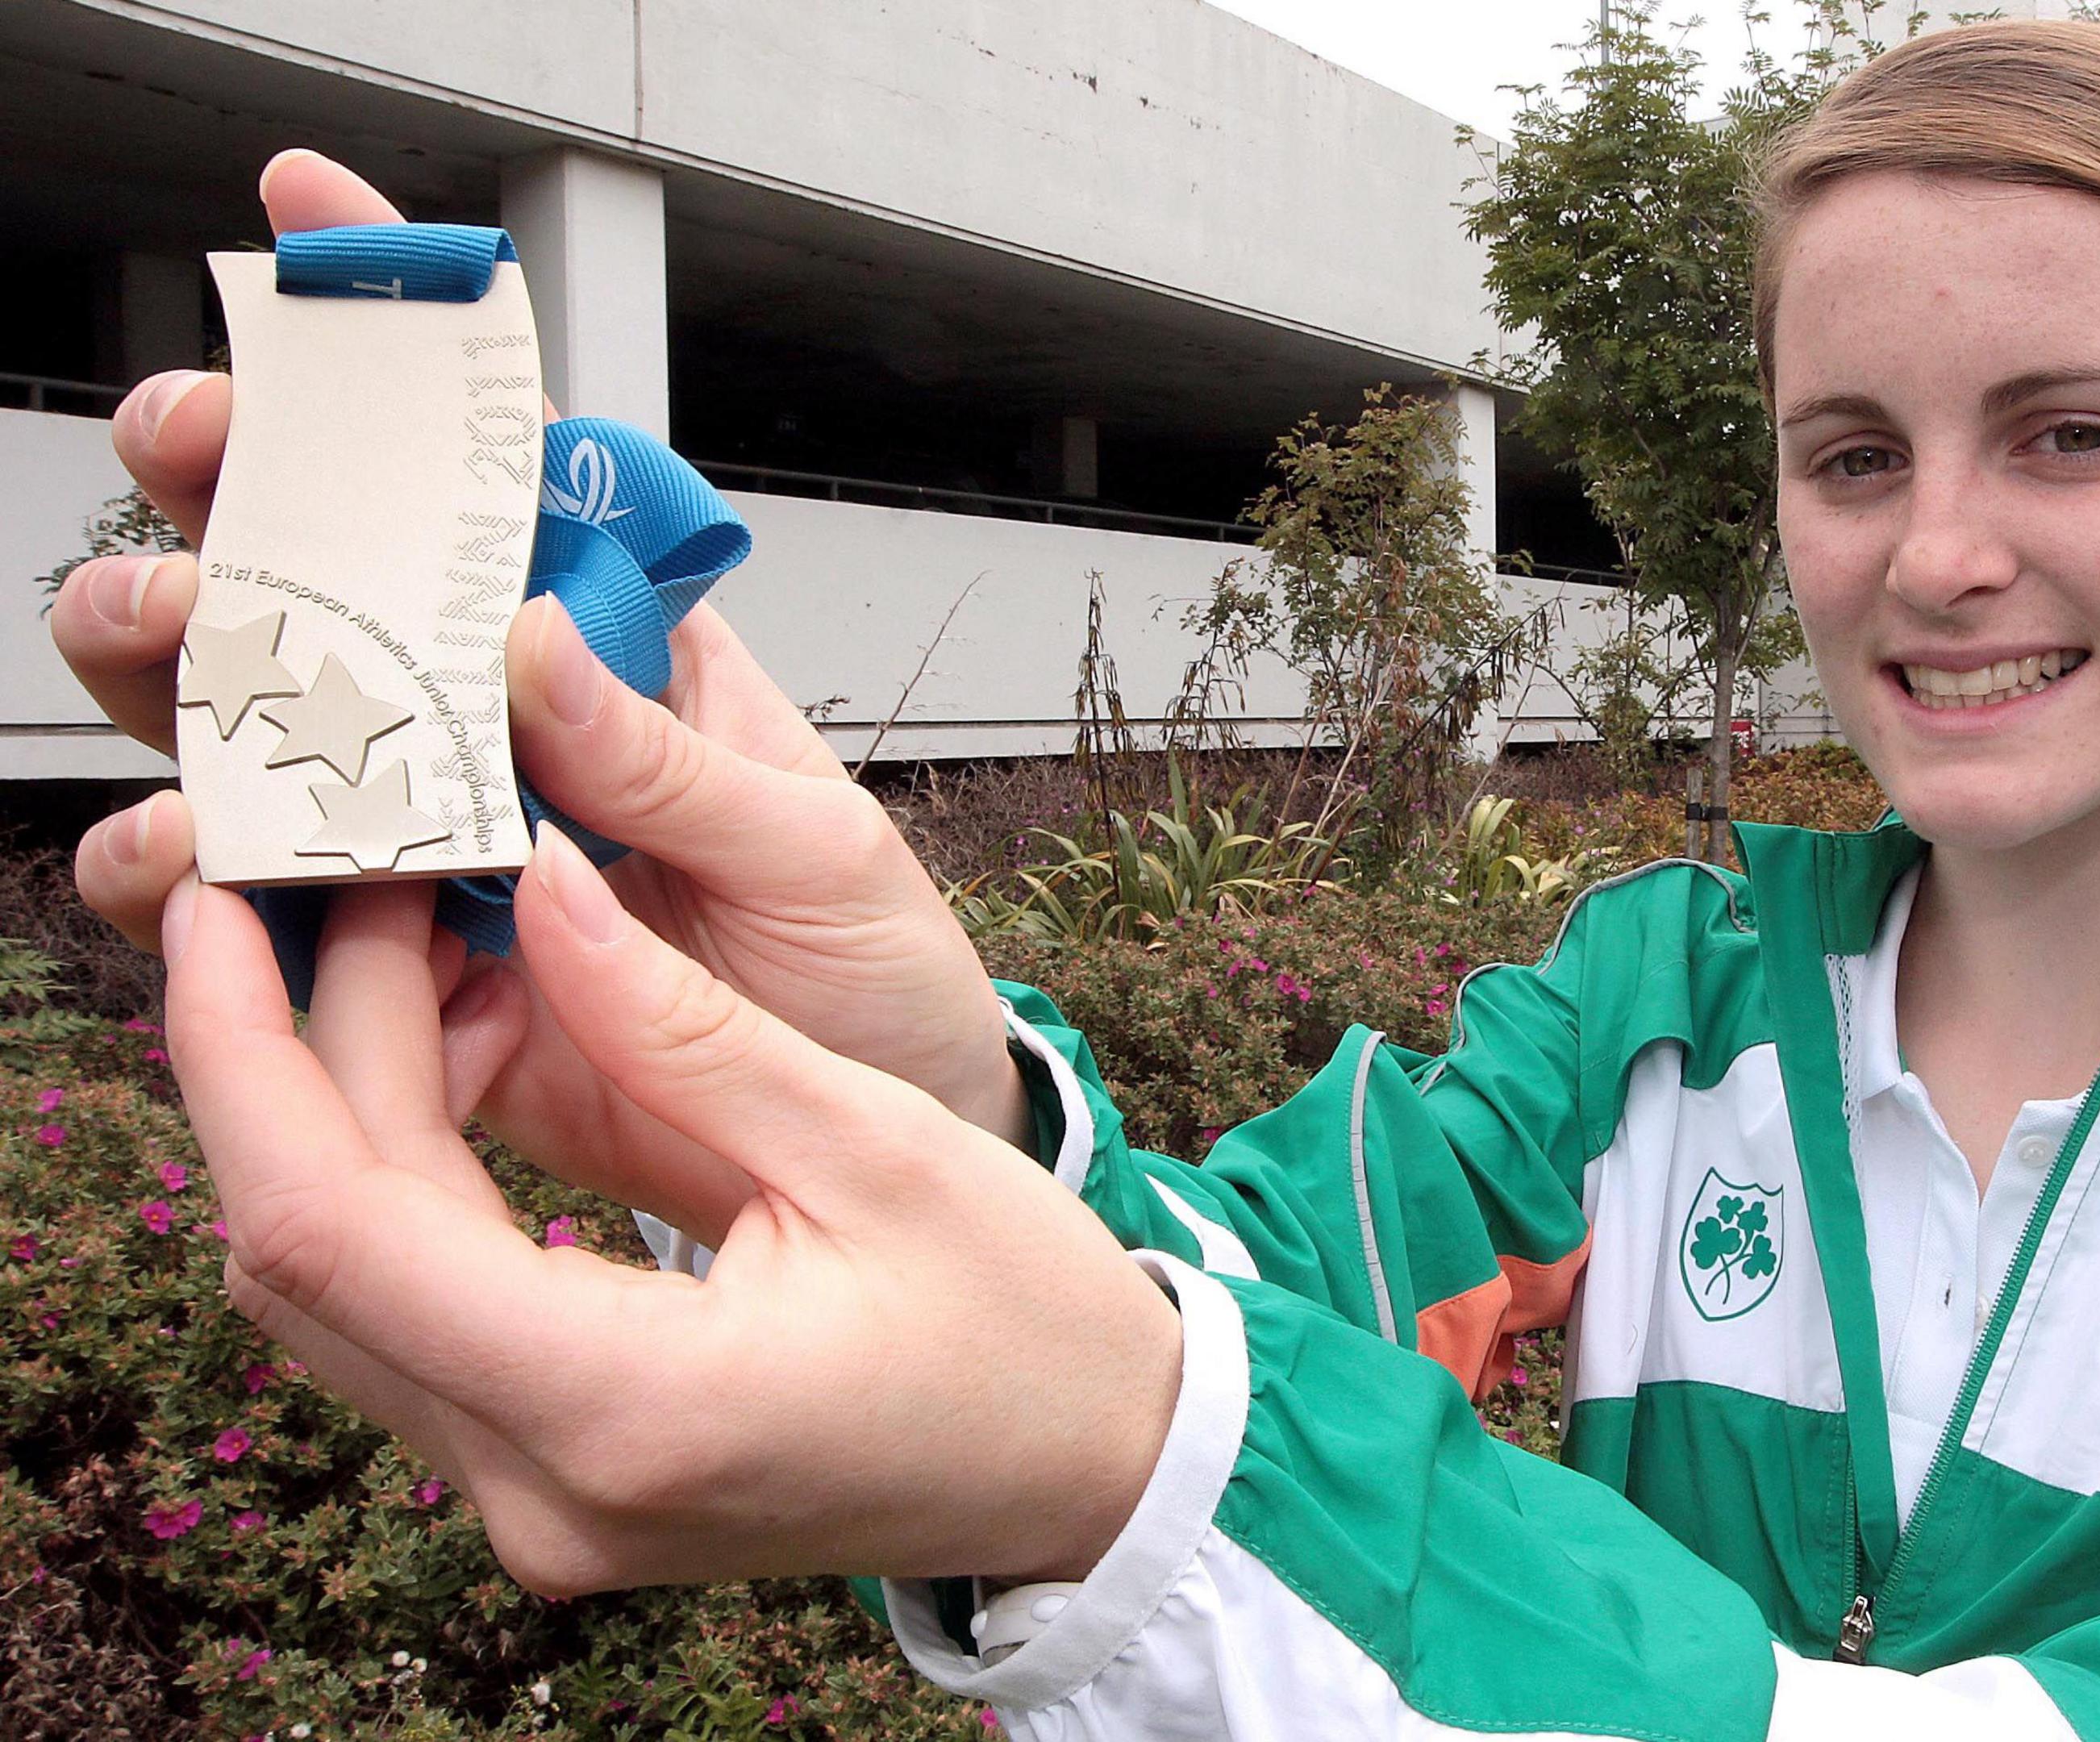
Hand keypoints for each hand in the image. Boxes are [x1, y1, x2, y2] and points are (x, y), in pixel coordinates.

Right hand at [53, 151, 1025, 1242]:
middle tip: (202, 464)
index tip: (305, 220)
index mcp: (617, 653)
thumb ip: (674, 767)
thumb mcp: (815, 851)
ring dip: (184, 678)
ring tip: (179, 653)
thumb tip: (526, 646)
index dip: (401, 349)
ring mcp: (433, 850)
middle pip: (328, 582)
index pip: (503, 472)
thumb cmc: (870, 967)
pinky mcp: (396, 985)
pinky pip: (261, 922)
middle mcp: (501, 733)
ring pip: (252, 734)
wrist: (865, 1153)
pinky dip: (198, 889)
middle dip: (238, 501)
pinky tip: (197, 865)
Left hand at [160, 832, 1179, 1592]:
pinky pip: (414, 1318)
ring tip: (420, 948)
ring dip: (344, 1109)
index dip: (242, 1052)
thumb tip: (536, 881)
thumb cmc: (1026, 1324)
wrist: (1096, 1470)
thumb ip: (680, 1021)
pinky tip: (468, 1057)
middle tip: (352, 884)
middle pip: (307, 1252)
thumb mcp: (872, 1142)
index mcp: (629, 1404)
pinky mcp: (555, 1483)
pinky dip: (404, 1178)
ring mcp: (539, 1506)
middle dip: (293, 1049)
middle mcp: (546, 1487)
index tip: (228, 910)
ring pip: (340, 1288)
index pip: (331, 1224)